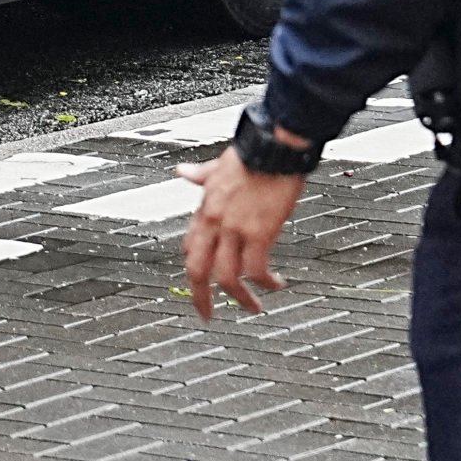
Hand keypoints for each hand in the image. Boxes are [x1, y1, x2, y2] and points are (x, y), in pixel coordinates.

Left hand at [176, 152, 305, 317]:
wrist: (275, 145)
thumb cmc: (252, 153)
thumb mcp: (218, 166)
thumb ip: (201, 175)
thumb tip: (184, 172)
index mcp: (205, 208)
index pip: (190, 247)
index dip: (194, 269)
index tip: (200, 283)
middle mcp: (214, 221)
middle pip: (197, 270)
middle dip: (201, 298)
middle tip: (208, 315)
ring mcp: (234, 228)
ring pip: (226, 277)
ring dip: (239, 298)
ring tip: (253, 308)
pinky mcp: (259, 232)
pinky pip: (256, 269)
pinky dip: (266, 283)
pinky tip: (276, 285)